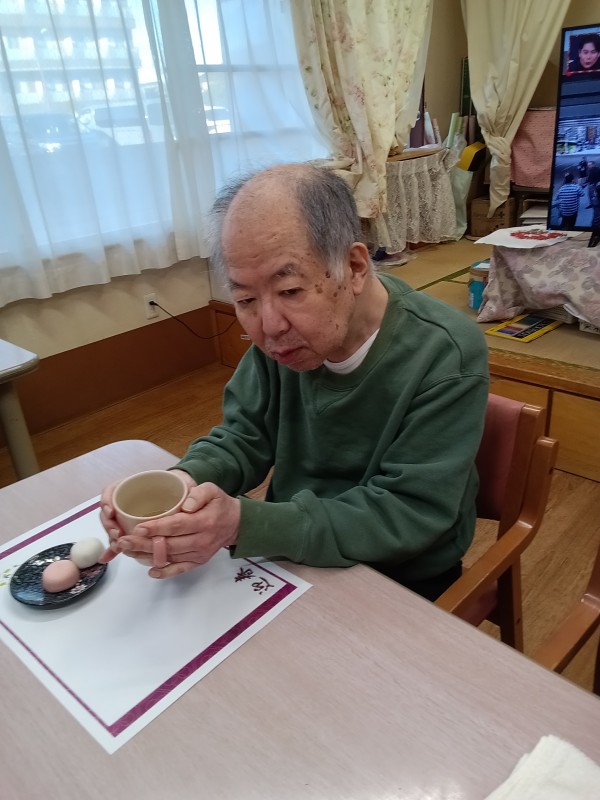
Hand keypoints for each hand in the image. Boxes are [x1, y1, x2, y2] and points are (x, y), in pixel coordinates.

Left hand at [103, 482, 240, 578]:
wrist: (236, 524)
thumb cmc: (219, 504)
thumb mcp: (213, 491)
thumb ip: (199, 493)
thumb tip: (185, 505)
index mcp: (204, 521)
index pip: (177, 525)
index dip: (157, 528)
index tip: (138, 527)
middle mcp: (201, 541)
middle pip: (169, 545)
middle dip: (143, 544)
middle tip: (122, 541)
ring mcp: (199, 554)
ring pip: (170, 557)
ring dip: (146, 556)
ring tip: (126, 551)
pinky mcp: (198, 562)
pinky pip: (180, 569)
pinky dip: (165, 572)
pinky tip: (150, 571)